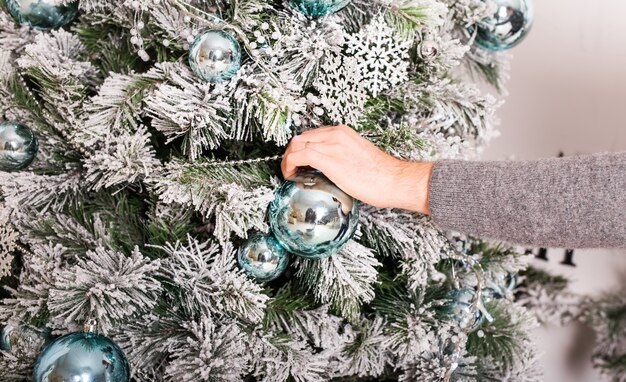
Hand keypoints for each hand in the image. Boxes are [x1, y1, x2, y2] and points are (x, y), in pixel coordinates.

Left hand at [281, 125, 433, 214]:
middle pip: (300, 138)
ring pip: (296, 145)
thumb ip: (341, 157)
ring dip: (288, 160)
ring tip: (290, 174)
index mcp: (343, 132)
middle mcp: (335, 134)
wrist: (393, 180)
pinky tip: (291, 176)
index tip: (299, 162)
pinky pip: (298, 156)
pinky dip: (289, 165)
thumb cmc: (381, 175)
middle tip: (291, 169)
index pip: (312, 135)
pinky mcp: (328, 159)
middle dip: (291, 153)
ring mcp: (331, 144)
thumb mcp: (357, 157)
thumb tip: (330, 170)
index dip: (300, 149)